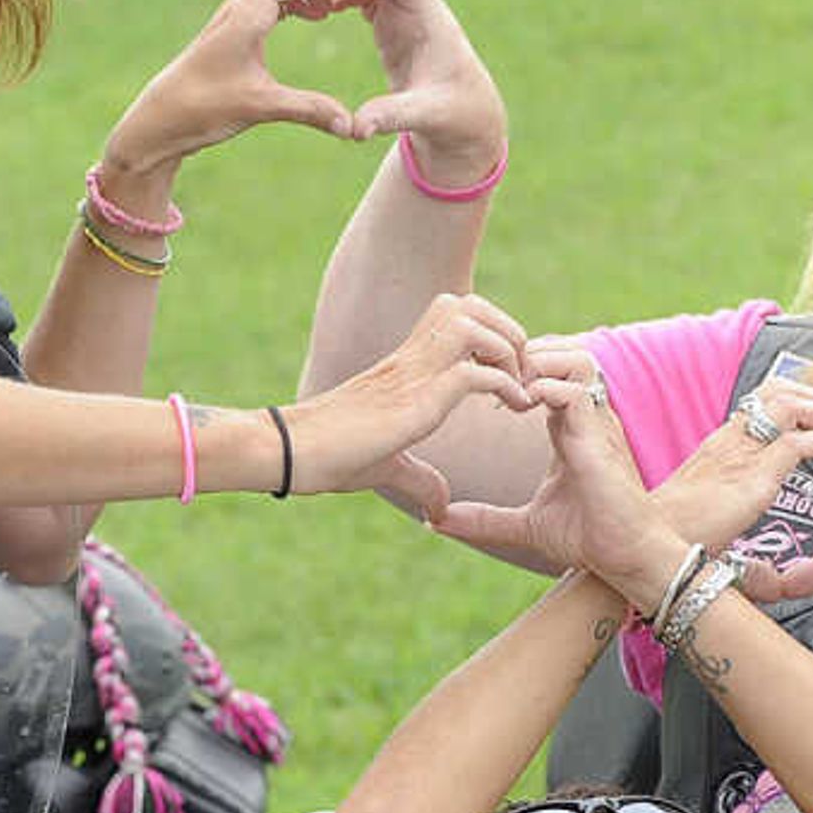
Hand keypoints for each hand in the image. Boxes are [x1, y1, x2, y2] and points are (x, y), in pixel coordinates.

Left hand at [98, 0, 369, 187]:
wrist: (161, 120)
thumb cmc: (202, 109)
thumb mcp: (261, 108)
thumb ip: (309, 110)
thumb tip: (351, 126)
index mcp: (246, 11)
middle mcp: (239, 3)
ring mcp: (236, 12)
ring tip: (324, 7)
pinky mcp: (236, 27)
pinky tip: (309, 17)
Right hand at [293, 290, 536, 517]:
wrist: (292, 452)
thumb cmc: (330, 456)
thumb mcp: (386, 468)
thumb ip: (418, 479)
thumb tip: (438, 509)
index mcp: (409, 363)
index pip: (459, 314)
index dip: (494, 332)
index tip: (508, 376)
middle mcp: (414, 357)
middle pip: (473, 304)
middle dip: (509, 331)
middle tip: (521, 376)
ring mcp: (415, 373)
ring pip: (475, 324)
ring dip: (509, 351)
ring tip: (518, 389)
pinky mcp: (416, 399)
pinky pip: (474, 371)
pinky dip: (504, 384)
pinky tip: (513, 409)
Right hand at [330, 0, 504, 189]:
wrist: (466, 117)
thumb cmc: (453, 115)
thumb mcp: (425, 117)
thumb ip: (391, 117)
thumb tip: (356, 130)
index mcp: (431, 19)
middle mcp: (420, 7)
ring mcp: (406, 11)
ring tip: (322, 2)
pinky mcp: (393, 20)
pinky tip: (328, 10)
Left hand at [435, 347, 684, 590]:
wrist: (626, 557)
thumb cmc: (588, 538)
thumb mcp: (525, 524)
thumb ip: (483, 518)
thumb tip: (435, 523)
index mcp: (569, 427)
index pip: (545, 373)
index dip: (512, 371)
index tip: (480, 389)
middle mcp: (586, 416)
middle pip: (563, 351)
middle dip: (524, 354)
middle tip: (490, 377)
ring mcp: (596, 422)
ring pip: (575, 358)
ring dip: (538, 364)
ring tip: (508, 389)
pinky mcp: (599, 437)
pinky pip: (575, 390)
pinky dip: (545, 389)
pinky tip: (520, 407)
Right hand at [647, 371, 812, 555]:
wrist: (645, 549)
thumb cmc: (671, 540)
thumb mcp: (707, 516)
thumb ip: (730, 520)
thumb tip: (757, 562)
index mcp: (717, 446)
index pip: (758, 401)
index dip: (794, 398)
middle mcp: (729, 441)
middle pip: (776, 390)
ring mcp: (741, 456)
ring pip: (790, 406)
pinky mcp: (754, 478)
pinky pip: (800, 443)